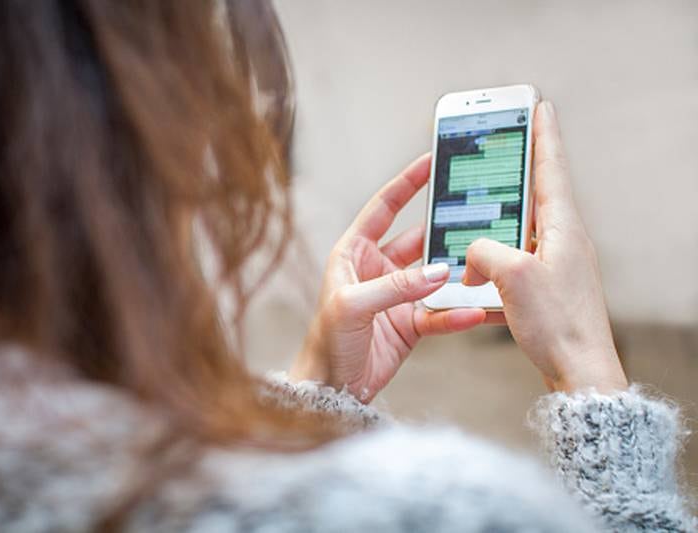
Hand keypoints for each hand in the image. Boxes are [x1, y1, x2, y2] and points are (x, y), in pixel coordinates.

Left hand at [289, 155, 485, 401]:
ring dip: (457, 273)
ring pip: (434, 277)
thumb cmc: (327, 343)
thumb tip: (439, 270)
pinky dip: (457, 313)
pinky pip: (440, 313)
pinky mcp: (410, 324)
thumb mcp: (353, 305)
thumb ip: (395, 286)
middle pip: (417, 240)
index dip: (406, 184)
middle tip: (476, 214)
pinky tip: (475, 312)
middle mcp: (377, 270)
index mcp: (354, 253)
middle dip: (445, 229)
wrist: (331, 390)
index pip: (383, 209)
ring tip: (485, 264)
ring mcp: (396, 297)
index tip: (432, 162)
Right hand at [463, 101, 626, 392]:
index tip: (539, 107)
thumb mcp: (511, 277)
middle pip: (536, 193)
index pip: (551, 168)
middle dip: (517, 171)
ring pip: (521, 231)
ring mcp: (557, 264)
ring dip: (498, 225)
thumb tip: (472, 253)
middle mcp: (564, 241)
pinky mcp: (547, 288)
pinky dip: (495, 264)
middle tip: (502, 148)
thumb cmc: (558, 325)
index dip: (543, 135)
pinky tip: (477, 279)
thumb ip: (483, 251)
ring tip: (476, 219)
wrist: (580, 371)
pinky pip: (516, 264)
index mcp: (562, 228)